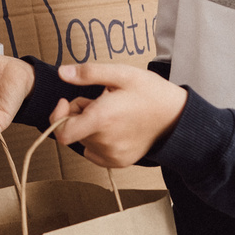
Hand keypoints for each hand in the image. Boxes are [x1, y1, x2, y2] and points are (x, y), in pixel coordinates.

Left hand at [49, 63, 187, 167]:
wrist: (176, 117)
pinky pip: (95, 152)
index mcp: (102, 119)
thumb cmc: (150, 92)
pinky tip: (115, 128)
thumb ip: (89, 73)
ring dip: (89, 126)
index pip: (62, 132)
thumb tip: (62, 72)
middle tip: (100, 100)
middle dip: (79, 114)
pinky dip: (98, 140)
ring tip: (112, 113)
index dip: (58, 116)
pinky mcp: (119, 162)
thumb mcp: (122, 74)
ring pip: (84, 140)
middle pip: (73, 131)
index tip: (67, 101)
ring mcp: (112, 155)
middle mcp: (105, 142)